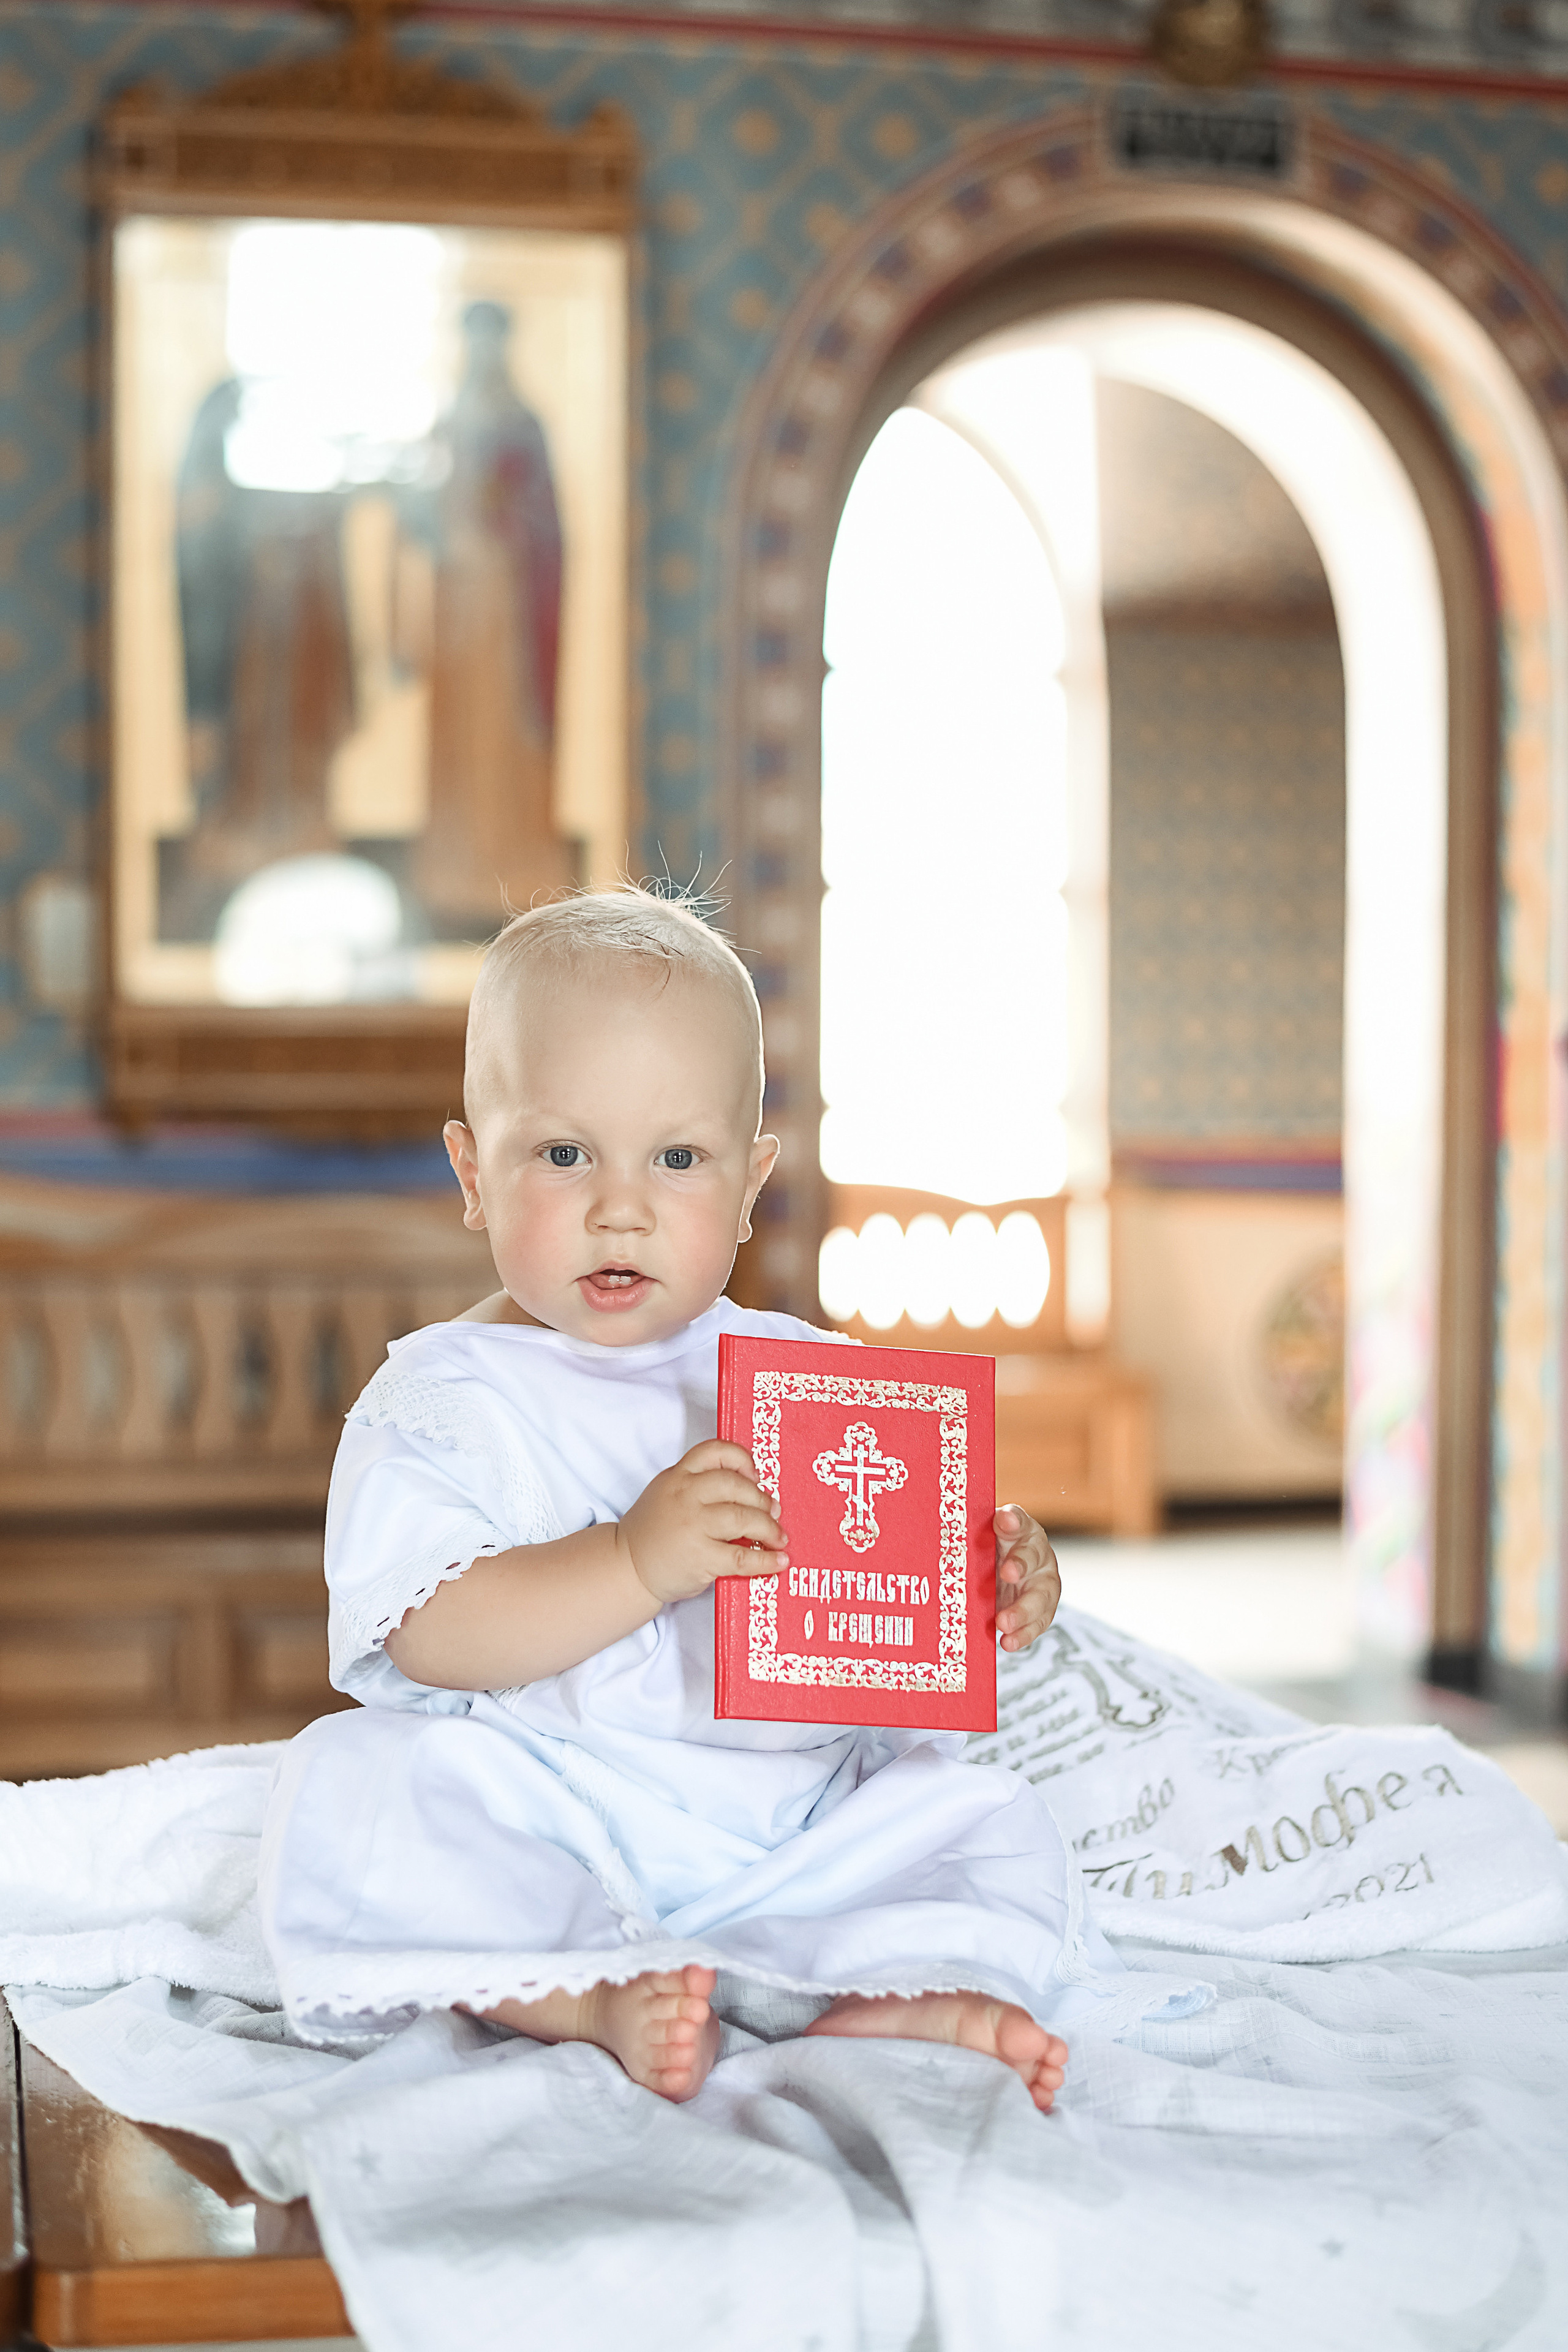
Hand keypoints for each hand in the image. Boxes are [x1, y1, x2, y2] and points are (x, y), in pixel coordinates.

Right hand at [617, 1440, 787, 1606]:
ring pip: (743, 1517)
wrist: (627, 1567)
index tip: (756, 1475)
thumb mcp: (667, 1493)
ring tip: (779, 1537)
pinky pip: (742, 1557)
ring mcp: (692, 1527)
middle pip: (735, 1485)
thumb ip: (698, 1486)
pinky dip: (766, 1559)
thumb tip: (751, 1491)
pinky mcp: (700, 1558)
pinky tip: (779, 1561)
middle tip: (774, 1511)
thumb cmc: (654, 1532)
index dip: (742, 1459)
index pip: (714, 1452)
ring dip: (769, 1527)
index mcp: (678, 1476)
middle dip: (762, 1499)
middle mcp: (685, 1496)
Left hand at [994, 1505, 1059, 1651]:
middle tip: (1007, 1573)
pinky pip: (1035, 1625)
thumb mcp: (985, 1537)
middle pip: (1033, 1559)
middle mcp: (1038, 1557)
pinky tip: (1007, 1643)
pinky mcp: (1040, 1613)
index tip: (1003, 1521)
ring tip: (1003, 1623)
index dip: (1013, 1522)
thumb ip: (983, 1529)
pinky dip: (1022, 1635)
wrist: (1000, 1573)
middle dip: (1020, 1566)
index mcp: (1024, 1532)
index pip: (1020, 1522)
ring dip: (1022, 1611)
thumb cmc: (990, 1552)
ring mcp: (1043, 1586)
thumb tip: (989, 1518)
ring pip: (1039, 1598)